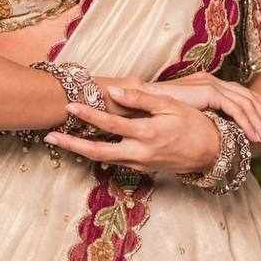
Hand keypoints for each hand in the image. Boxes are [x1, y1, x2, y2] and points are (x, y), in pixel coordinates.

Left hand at [44, 83, 228, 176]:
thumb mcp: (171, 106)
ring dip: (80, 150)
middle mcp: (139, 153)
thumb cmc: (194, 124)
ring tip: (60, 140)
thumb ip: (141, 99)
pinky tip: (86, 147)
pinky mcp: (141, 169)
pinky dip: (98, 154)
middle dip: (71, 145)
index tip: (69, 106)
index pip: (109, 124)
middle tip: (49, 136)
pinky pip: (115, 161)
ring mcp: (139, 164)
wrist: (212, 153)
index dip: (87, 115)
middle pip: (97, 151)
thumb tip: (115, 91)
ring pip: (103, 159)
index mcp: (146, 134)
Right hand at [133, 70, 260, 150]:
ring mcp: (211, 84)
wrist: (138, 99)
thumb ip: (195, 116)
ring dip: (258, 123)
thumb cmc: (153, 109)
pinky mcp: (209, 92)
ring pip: (245, 105)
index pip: (236, 94)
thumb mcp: (180, 113)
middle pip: (245, 98)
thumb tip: (205, 129)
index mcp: (205, 83)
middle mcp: (211, 80)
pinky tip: (252, 137)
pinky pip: (235, 109)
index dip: (253, 104)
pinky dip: (246, 123)